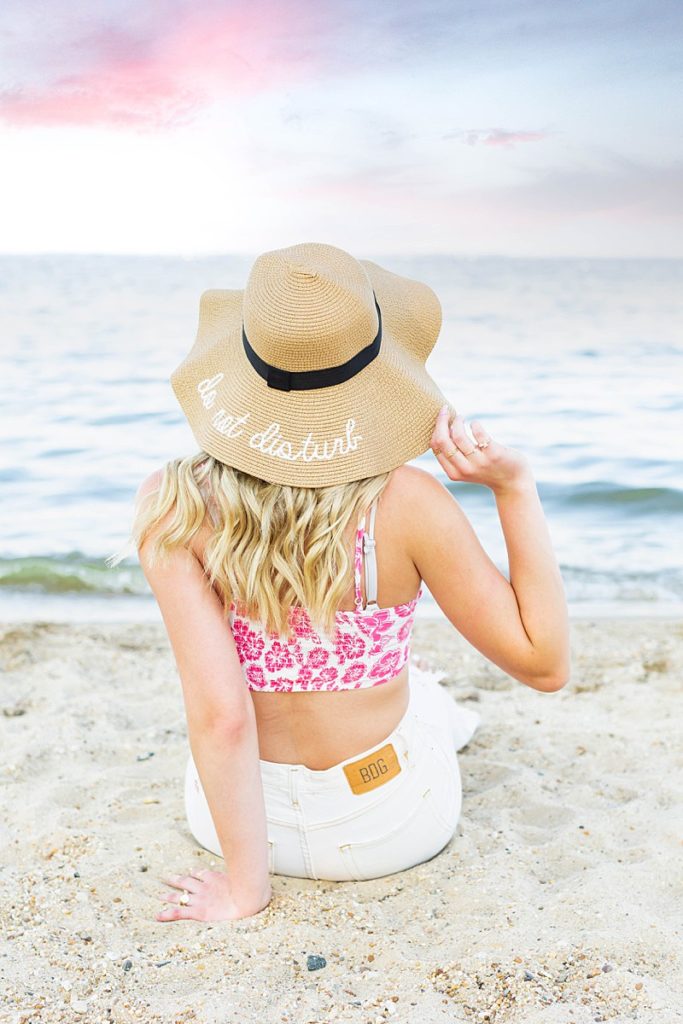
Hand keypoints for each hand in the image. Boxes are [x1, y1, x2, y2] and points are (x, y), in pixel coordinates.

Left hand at [155, 868, 271, 921]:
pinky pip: (179, 912)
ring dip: (168, 895)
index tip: (190, 873)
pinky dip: (167, 914)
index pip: (201, 874)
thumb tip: (261, 867)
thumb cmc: (252, 890)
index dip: (195, 874)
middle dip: (176, 880)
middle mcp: (205, 887)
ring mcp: (200, 899)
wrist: (248, 899)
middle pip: (186, 881)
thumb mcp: (250, 879)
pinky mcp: (198, 911)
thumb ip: (250, 874)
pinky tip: (158, 916)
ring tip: (159, 895)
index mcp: (216, 878)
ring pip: (180, 894)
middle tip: (166, 878)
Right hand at [430, 405, 531, 494]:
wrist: (513, 482)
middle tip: (445, 410)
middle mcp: (464, 469)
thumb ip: (453, 455)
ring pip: (458, 436)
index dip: (435, 429)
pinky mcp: (493, 453)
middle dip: (441, 421)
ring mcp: (479, 462)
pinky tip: (476, 424)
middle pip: (443, 441)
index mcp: (453, 472)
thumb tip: (442, 427)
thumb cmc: (487, 470)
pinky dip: (475, 424)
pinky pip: (478, 433)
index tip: (440, 419)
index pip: (435, 447)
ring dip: (457, 421)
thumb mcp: (466, 468)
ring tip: (461, 417)